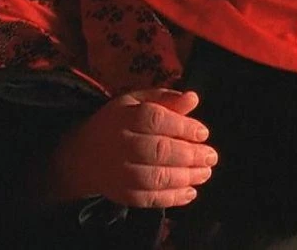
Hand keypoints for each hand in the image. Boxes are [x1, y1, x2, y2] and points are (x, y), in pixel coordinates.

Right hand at [46, 89, 216, 207]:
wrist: (85, 153)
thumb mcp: (137, 102)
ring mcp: (119, 172)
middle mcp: (120, 144)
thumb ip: (166, 99)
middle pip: (158, 151)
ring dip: (185, 177)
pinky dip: (172, 198)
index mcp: (125, 116)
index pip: (156, 120)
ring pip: (155, 177)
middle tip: (211, 156)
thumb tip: (193, 98)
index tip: (203, 133)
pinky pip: (148, 199)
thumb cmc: (120, 122)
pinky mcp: (121, 193)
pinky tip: (191, 192)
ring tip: (205, 173)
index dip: (183, 127)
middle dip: (189, 155)